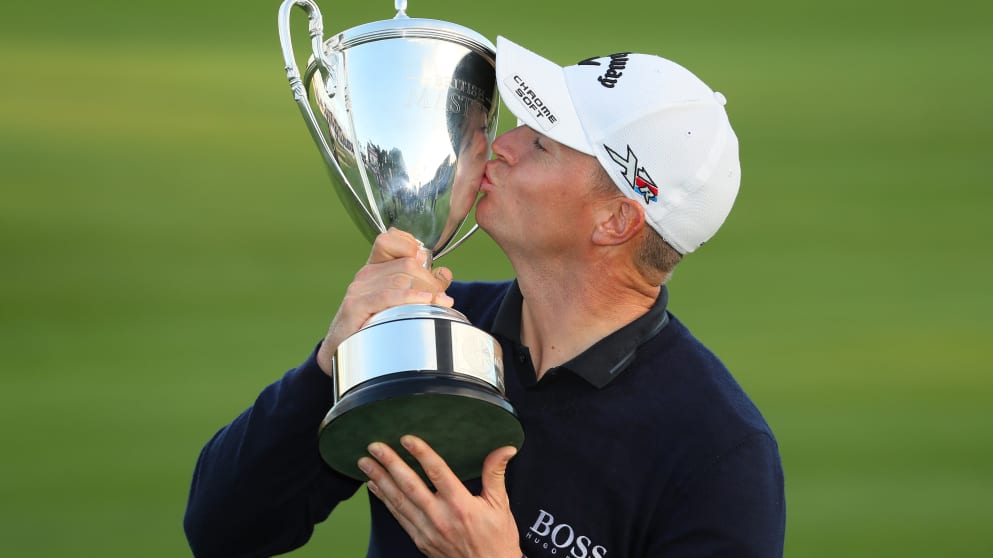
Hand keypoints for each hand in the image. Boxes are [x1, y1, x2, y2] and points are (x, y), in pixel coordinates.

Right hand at [317, 228, 453, 374]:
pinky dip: (409, 297)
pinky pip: (387, 296)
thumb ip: (422, 284)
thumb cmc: (372, 322)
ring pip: (401, 279)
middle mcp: (366, 274)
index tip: (426, 260)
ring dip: (426, 291)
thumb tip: (445, 273)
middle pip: (407, 264)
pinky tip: (424, 302)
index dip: (409, 244)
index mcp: (375, 267)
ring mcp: (359, 289)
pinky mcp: (356, 306)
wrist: (343, 347)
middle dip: (430, 280)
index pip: (389, 239)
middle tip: (442, 297)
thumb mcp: (399, 299)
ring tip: (439, 304)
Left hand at [359, 435, 521, 557]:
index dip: (421, 454)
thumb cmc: (496, 540)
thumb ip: (495, 474)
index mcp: (461, 505)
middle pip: (410, 485)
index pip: (438, 473)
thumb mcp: (500, 505)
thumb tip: (505, 449)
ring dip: (380, 480)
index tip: (407, 439)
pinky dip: (385, 500)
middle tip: (375, 447)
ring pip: (399, 501)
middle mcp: (441, 517)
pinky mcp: (420, 540)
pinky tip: (375, 487)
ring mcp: (427, 530)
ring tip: (366, 463)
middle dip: (390, 464)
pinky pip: (398, 517)